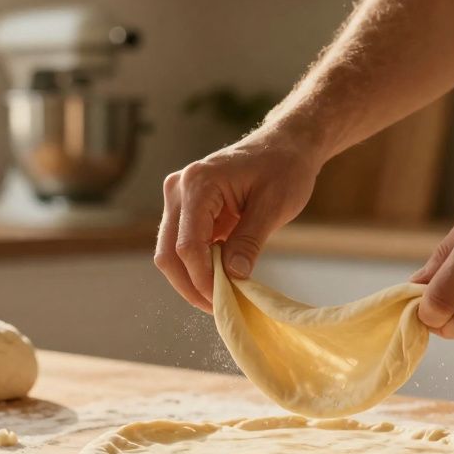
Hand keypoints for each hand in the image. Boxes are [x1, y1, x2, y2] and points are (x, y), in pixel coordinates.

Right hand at [156, 139, 318, 311]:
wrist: (284, 144)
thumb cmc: (285, 168)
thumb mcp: (275, 206)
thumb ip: (250, 241)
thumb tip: (233, 277)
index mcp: (198, 183)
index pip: (188, 245)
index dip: (202, 279)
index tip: (223, 301)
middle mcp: (178, 188)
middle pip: (168, 252)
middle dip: (191, 285)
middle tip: (218, 308)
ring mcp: (178, 197)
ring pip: (170, 252)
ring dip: (191, 278)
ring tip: (220, 297)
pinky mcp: (185, 207)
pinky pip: (183, 244)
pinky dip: (198, 266)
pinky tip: (220, 279)